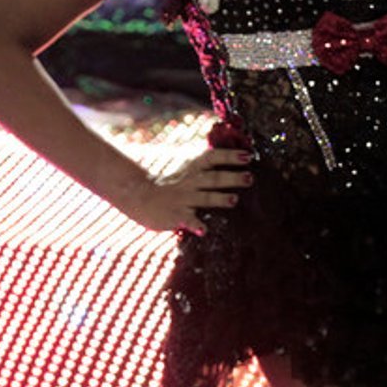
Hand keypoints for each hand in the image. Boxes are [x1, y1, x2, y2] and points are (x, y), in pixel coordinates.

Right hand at [112, 146, 251, 234]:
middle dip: (231, 177)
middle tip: (250, 177)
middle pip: (212, 178)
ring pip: (203, 198)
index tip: (247, 155)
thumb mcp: (185, 174)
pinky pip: (186, 220)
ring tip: (234, 200)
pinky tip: (203, 230)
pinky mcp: (175, 216)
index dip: (229, 156)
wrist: (136, 197)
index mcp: (191, 170)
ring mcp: (182, 199)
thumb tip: (234, 170)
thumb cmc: (167, 187)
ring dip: (218, 198)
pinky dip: (195, 225)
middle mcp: (188, 183)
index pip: (211, 158)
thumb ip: (206, 172)